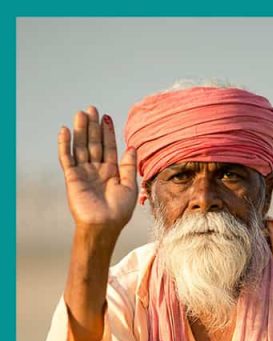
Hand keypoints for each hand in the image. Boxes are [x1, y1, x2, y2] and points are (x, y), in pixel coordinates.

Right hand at [58, 106, 137, 233]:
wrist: (105, 225)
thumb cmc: (120, 211)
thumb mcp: (130, 186)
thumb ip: (129, 166)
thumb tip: (132, 147)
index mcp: (112, 172)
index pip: (109, 147)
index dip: (107, 133)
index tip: (107, 117)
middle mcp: (97, 170)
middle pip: (94, 143)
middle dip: (93, 126)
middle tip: (92, 108)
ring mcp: (84, 172)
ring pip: (81, 146)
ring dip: (81, 130)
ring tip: (81, 113)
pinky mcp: (72, 177)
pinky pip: (67, 158)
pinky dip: (65, 144)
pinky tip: (66, 130)